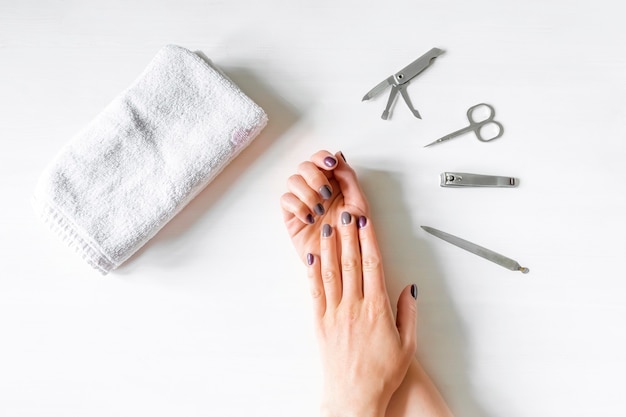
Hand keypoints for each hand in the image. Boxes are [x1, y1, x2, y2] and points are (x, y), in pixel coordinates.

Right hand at [280, 150, 368, 263]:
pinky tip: (309, 218)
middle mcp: (316, 190)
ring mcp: (302, 202)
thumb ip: (349, 179)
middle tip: (326, 193)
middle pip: (305, 166)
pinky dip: (297, 206)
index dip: (322, 158)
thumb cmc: (353, 237)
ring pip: (293, 180)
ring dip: (307, 192)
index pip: (322, 160)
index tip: (331, 166)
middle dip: (315, 176)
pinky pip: (286, 200)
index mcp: (334, 183)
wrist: (343, 263)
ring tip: (319, 210)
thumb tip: (338, 157)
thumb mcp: (359, 205)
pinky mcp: (291, 216)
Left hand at [306, 214, 417, 416]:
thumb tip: (410, 288)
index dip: (368, 240)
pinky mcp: (320, 323)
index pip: (373, 265)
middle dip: (348, 235)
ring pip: (331, 273)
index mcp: (377, 310)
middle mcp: (354, 307)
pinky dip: (312, 271)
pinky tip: (312, 256)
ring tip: (326, 226)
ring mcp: (335, 314)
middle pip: (351, 263)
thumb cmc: (382, 374)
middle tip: (344, 213)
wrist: (354, 397)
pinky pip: (315, 291)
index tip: (365, 222)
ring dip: (329, 247)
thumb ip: (409, 314)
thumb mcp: (408, 345)